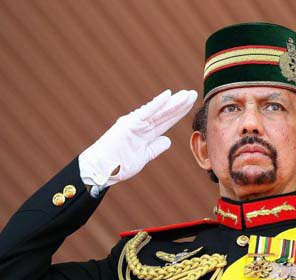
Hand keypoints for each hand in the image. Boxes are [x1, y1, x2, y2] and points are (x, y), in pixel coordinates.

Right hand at [79, 89, 197, 190]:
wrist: (101, 170)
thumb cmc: (119, 164)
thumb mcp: (144, 156)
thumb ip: (156, 147)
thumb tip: (168, 140)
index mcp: (146, 132)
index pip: (166, 121)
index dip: (179, 112)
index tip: (191, 104)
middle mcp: (142, 125)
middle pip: (165, 113)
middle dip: (180, 104)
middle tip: (194, 93)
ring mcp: (136, 123)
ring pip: (159, 111)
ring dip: (173, 102)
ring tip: (187, 94)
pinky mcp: (129, 125)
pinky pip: (146, 113)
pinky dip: (157, 104)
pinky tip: (168, 95)